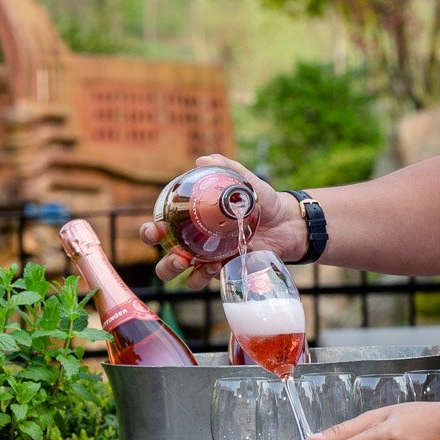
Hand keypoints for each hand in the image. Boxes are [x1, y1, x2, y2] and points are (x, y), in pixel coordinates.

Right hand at [137, 154, 307, 287]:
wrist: (288, 223)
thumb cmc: (263, 200)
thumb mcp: (245, 181)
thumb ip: (226, 168)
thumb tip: (203, 161)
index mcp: (192, 218)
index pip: (162, 226)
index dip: (151, 231)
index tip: (155, 230)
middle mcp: (195, 239)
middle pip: (165, 254)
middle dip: (163, 259)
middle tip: (177, 254)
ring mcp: (207, 256)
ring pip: (179, 272)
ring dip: (175, 270)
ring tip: (188, 262)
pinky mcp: (223, 270)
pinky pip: (202, 279)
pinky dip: (201, 277)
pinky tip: (213, 267)